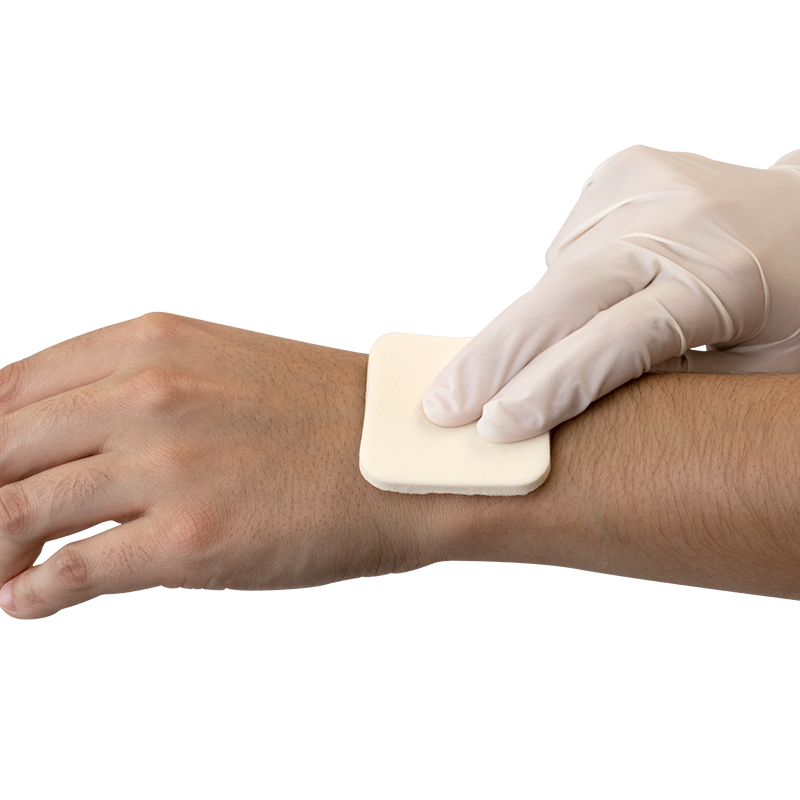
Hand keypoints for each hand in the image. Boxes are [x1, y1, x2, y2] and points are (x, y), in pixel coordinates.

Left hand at [0, 313, 426, 618]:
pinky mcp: (188, 538)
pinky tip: (23, 601)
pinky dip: (30, 593)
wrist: (397, 458)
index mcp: (152, 346)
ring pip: (20, 510)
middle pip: (5, 449)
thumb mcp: (219, 369)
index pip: (18, 390)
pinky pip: (72, 572)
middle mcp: (148, 395)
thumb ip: (134, 390)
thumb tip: (65, 442)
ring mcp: (166, 466)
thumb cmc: (321, 415)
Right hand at [422, 145, 799, 442]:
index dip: (551, 386)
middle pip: (562, 294)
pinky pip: (567, 245)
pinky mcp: (625, 170)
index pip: (618, 337)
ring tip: (547, 355)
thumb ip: (659, 391)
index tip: (496, 426)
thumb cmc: (790, 308)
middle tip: (440, 406)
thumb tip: (563, 419)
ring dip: (537, 325)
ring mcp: (648, 185)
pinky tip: (595, 295)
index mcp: (724, 277)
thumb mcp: (746, 375)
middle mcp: (679, 220)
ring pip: (556, 275)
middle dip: (493, 357)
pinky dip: (565, 284)